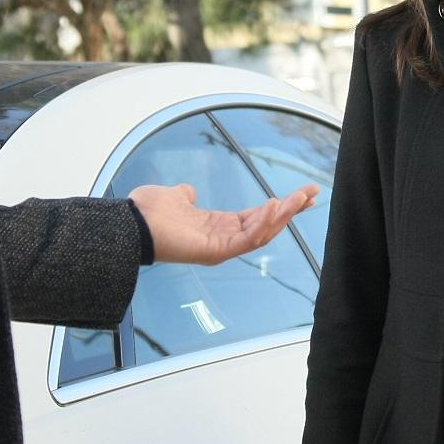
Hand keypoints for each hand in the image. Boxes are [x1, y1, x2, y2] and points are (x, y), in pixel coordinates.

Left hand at [129, 182, 319, 265]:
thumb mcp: (174, 198)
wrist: (130, 222)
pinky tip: (273, 205)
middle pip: (266, 225)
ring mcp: (221, 247)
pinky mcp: (216, 251)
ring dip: (283, 214)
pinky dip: (262, 223)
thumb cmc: (147, 212)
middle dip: (291, 209)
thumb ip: (186, 196)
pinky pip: (246, 239)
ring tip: (300, 197)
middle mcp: (223, 239)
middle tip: (313, 193)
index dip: (279, 206)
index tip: (301, 194)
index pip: (256, 218)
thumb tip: (188, 193)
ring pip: (262, 233)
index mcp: (217, 227)